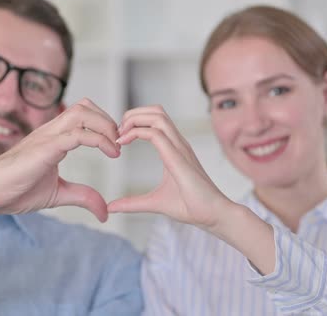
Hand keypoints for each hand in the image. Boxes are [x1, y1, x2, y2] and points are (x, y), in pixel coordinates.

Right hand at [0, 98, 120, 231]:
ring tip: (116, 146)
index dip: (104, 124)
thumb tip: (105, 212)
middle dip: (108, 121)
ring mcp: (46, 137)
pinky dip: (99, 140)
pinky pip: (77, 134)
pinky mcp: (44, 148)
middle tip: (120, 143)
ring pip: (82, 112)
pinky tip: (111, 153)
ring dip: (105, 125)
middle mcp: (50, 131)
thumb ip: (83, 197)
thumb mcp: (58, 194)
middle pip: (85, 107)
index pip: (83, 114)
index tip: (117, 145)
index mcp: (53, 138)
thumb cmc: (14, 190)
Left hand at [108, 105, 232, 230]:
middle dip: (133, 114)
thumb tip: (112, 207)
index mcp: (174, 148)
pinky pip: (156, 134)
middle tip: (118, 132)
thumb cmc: (191, 207)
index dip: (135, 121)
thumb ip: (133, 203)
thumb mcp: (154, 203)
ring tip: (120, 135)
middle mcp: (178, 143)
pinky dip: (136, 132)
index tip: (119, 138)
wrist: (214, 215)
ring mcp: (180, 148)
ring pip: (157, 116)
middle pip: (156, 111)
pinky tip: (123, 143)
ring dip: (134, 119)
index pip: (156, 119)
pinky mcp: (179, 157)